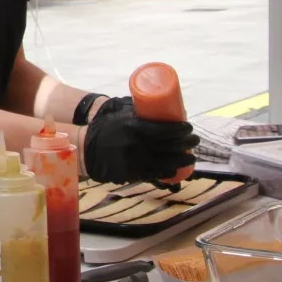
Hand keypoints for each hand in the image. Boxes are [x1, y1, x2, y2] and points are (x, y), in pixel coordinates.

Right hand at [84, 96, 198, 183]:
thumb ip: (139, 114)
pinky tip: (176, 169)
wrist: (87, 148)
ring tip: (190, 156)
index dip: (181, 129)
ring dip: (182, 160)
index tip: (189, 126)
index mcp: (133, 127)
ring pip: (166, 162)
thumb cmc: (106, 128)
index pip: (164, 130)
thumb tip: (165, 107)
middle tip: (194, 140)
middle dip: (186, 143)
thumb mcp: (121, 116)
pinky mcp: (132, 173)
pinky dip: (167, 172)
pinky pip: (154, 174)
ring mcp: (134, 161)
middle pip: (169, 146)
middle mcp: (136, 145)